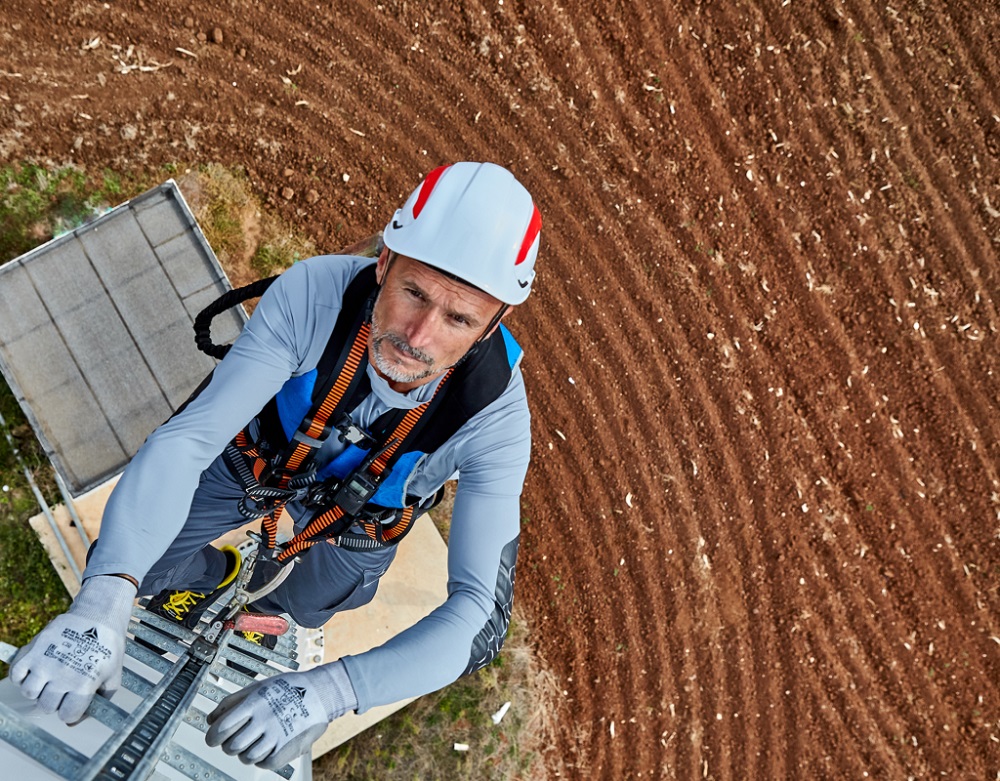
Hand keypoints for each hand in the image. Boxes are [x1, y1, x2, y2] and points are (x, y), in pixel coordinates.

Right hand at [10, 575, 135, 722]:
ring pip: (29, 693)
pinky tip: (35, 670)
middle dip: (55, 700)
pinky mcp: (32, 651)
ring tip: (49, 677)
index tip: (73, 702)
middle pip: (47, 706)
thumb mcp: (114, 675)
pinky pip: (15, 675)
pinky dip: (21, 676)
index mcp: (84, 684)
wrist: (98, 615)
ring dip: (38, 689)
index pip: (68, 716)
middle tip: (63, 686)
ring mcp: (45, 663)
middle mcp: (62, 676)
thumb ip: (100, 701)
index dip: (71, 711)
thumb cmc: (107, 646)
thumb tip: (73, 722)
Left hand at [206, 662, 355, 768]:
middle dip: (229, 746)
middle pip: (232, 747)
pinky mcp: (288, 748)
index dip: (212, 737)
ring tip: (255, 742)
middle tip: (237, 740)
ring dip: (246, 753)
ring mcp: (277, 735)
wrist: (321, 692)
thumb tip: (211, 719)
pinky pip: (265, 763)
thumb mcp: (258, 686)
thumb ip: (232, 702)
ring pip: (247, 758)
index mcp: (254, 702)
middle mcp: (264, 719)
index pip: (221, 728)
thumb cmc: (288, 687)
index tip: (213, 738)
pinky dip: (262, 759)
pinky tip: (267, 748)